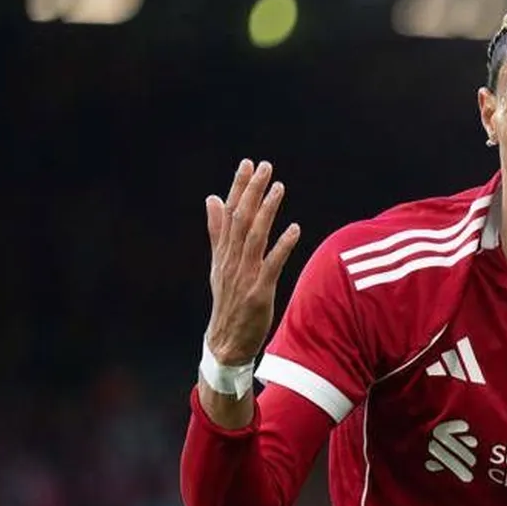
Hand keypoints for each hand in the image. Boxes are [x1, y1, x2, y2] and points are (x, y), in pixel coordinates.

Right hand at [204, 159, 299, 364]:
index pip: (229, 213)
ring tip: (279, 188)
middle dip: (252, 191)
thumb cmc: (227, 300)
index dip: (238, 187)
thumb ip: (217, 230)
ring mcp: (244, 275)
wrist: (225, 341)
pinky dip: (282, 246)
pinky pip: (271, 265)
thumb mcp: (218, 263)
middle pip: (241, 219)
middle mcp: (231, 259)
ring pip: (254, 237)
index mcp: (223, 251)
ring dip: (267, 212)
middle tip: (265, 166)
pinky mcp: (258, 292)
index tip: (248, 164)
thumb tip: (211, 197)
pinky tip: (295, 229)